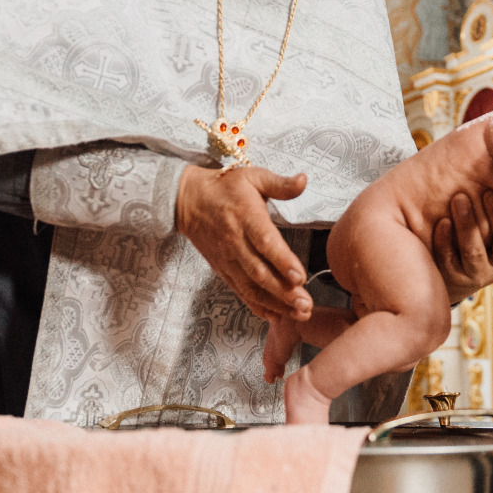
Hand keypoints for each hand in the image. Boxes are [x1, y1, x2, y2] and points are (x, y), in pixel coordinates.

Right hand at [175, 164, 311, 321]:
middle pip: (259, 271)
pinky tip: (274, 316)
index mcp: (245, 217)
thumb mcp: (252, 176)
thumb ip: (280, 184)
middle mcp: (235, 242)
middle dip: (283, 292)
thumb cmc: (224, 187)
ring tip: (297, 314)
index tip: (299, 276)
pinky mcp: (222, 269)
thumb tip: (304, 180)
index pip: (265, 242)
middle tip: (305, 305)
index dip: (282, 261)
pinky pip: (240, 291)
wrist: (187, 200)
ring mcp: (228, 259)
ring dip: (274, 303)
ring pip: (251, 286)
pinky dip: (257, 305)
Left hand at [432, 191, 492, 302]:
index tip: (492, 193)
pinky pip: (449, 262)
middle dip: (489, 215)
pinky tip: (442, 222)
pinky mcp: (453, 280)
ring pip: (473, 252)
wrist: (455, 269)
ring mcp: (475, 275)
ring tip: (458, 198)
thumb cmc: (480, 230)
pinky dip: (445, 241)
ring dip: (466, 224)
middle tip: (481, 191)